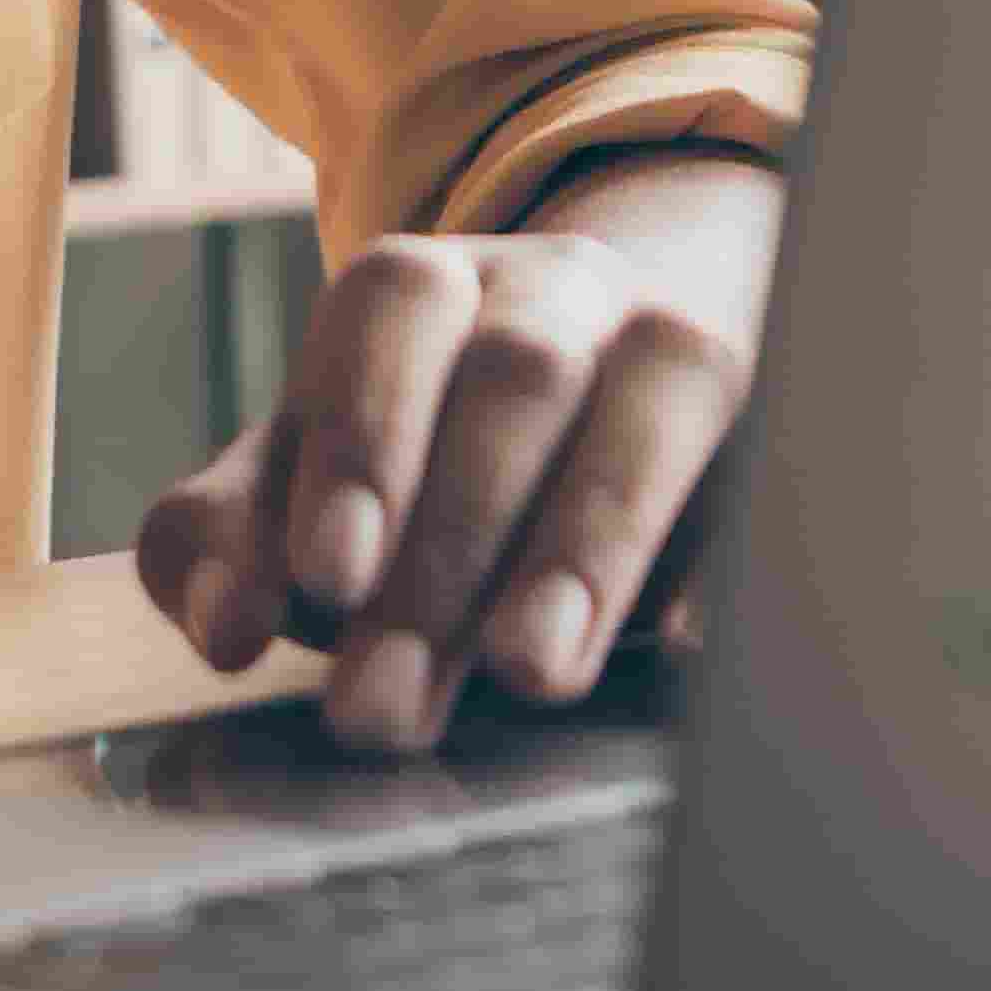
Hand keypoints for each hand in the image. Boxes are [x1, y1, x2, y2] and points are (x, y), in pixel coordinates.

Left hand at [130, 149, 779, 754]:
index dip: (361, 438)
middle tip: (385, 703)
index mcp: (425, 287)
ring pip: (655, 389)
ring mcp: (676, 339)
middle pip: (517, 379)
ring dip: (587, 540)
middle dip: (448, 549)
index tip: (328, 576)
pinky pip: (768, 464)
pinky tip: (686, 646)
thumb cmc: (411, 469)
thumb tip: (222, 628)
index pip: (391, 313)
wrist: (595, 399)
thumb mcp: (302, 488)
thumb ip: (230, 541)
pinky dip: (727, 557)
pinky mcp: (768, 424)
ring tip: (528, 674)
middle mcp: (560, 288)